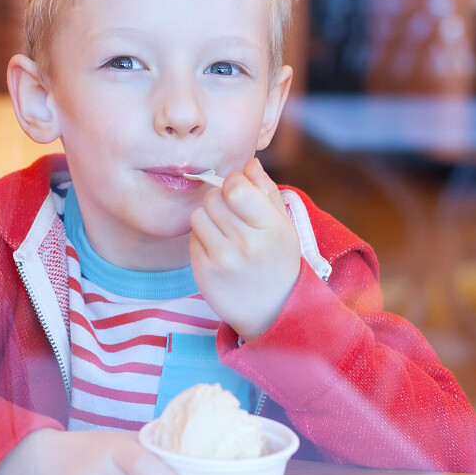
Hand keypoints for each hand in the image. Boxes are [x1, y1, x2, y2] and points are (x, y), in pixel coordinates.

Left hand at [189, 158, 301, 340]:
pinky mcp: (202, 272)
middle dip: (221, 201)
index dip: (234, 184)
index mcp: (270, 228)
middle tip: (233, 216)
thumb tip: (249, 163)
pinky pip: (191, 237)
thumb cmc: (278, 260)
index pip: (236, 187)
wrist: (272, 310)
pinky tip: (219, 250)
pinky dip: (202, 239)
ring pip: (198, 215)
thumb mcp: (284, 225)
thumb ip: (266, 190)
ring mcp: (222, 260)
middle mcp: (245, 244)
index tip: (240, 193)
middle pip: (213, 198)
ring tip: (225, 233)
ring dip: (209, 219)